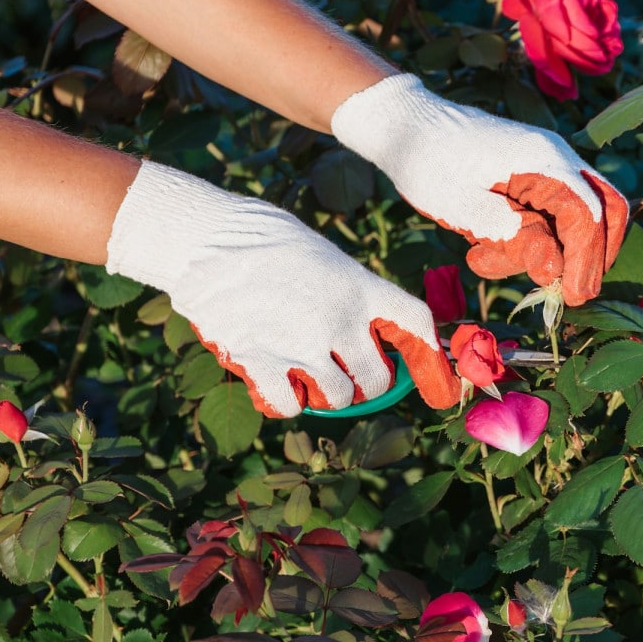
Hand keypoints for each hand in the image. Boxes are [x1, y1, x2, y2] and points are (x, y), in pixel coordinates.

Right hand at [106, 161, 458, 417]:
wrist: (206, 236)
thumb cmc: (266, 241)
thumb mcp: (324, 258)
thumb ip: (350, 297)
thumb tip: (369, 337)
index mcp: (360, 286)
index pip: (416, 324)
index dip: (432, 358)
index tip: (436, 381)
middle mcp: (339, 319)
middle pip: (378, 380)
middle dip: (367, 384)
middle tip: (348, 373)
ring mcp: (301, 344)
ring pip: (337, 398)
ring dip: (326, 393)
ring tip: (307, 371)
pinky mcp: (261, 361)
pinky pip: (290, 405)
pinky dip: (287, 401)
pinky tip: (277, 381)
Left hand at [331, 74, 628, 305]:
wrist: (406, 124)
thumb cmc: (428, 163)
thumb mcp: (465, 208)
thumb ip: (514, 237)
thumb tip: (555, 269)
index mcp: (544, 160)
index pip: (588, 216)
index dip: (586, 261)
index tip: (571, 297)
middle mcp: (557, 157)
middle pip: (607, 209)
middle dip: (593, 256)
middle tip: (567, 292)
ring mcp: (549, 163)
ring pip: (582, 214)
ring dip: (551, 250)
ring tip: (488, 259)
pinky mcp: (534, 175)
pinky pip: (553, 212)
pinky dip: (531, 239)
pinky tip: (484, 250)